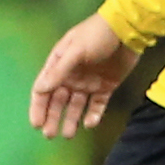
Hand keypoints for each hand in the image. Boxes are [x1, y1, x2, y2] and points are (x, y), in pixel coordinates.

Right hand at [30, 12, 140, 137]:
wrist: (127, 29)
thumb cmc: (97, 35)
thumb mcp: (75, 51)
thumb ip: (59, 71)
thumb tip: (40, 90)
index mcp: (59, 64)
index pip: (43, 89)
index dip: (38, 107)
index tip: (36, 124)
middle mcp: (71, 76)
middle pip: (57, 101)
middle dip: (52, 117)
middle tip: (50, 134)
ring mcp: (88, 83)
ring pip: (75, 106)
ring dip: (70, 120)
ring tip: (68, 135)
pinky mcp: (106, 87)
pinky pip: (97, 105)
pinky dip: (93, 115)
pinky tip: (90, 123)